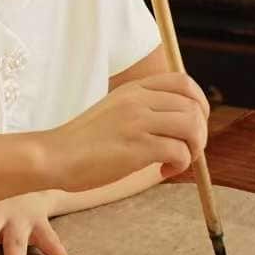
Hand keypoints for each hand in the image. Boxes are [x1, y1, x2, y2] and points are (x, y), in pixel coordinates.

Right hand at [43, 72, 209, 193]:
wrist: (54, 156)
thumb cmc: (82, 142)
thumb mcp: (114, 110)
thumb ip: (142, 109)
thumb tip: (180, 121)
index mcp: (133, 88)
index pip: (184, 82)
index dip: (200, 103)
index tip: (196, 123)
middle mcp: (138, 100)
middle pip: (193, 107)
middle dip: (199, 133)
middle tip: (186, 151)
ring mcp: (138, 121)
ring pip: (192, 127)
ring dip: (194, 149)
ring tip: (175, 162)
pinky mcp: (137, 147)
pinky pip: (179, 152)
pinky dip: (180, 165)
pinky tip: (161, 172)